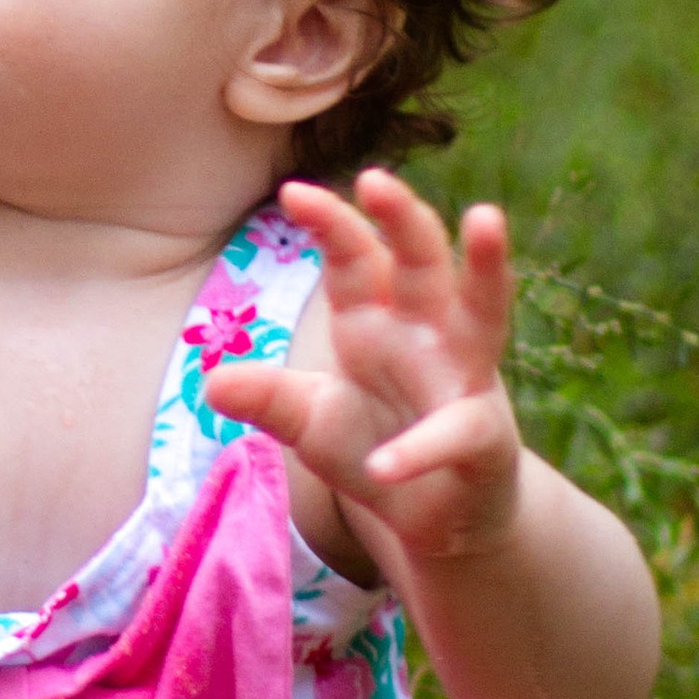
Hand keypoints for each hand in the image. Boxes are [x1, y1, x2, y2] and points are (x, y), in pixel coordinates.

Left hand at [203, 169, 521, 565]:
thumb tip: (212, 382)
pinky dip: (418, 449)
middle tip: (377, 178)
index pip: (355, 259)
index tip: (293, 192)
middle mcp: (427, 335)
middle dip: (403, 218)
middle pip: (421, 261)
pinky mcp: (483, 437)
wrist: (432, 520)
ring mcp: (465, 380)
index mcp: (376, 321)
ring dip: (484, 266)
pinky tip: (384, 465)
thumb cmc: (376, 449)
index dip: (330, 225)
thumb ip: (269, 399)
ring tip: (486, 217)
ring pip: (484, 310)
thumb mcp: (310, 424)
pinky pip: (454, 433)